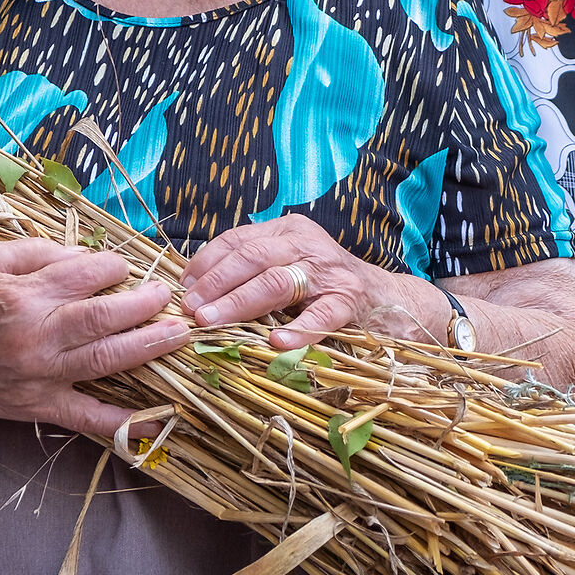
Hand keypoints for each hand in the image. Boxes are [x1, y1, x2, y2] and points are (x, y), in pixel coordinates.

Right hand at [0, 237, 181, 436]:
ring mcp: (41, 374)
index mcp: (25, 294)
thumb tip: (82, 255)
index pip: (86, 274)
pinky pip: (87, 417)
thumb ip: (36, 251)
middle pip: (104, 317)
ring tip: (179, 335)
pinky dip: (122, 421)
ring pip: (105, 359)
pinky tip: (155, 420)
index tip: (124, 268)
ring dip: (148, 347)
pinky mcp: (40, 405)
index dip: (114, 267)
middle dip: (145, 303)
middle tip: (169, 296)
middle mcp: (37, 334)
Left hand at [179, 214, 431, 350]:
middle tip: (191, 309)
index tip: (184, 286)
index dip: (207, 262)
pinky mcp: (350, 301)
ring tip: (213, 322)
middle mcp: (307, 244)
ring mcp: (330, 272)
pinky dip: (298, 330)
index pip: (239, 239)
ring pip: (277, 282)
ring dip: (240, 304)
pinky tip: (277, 343)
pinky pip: (321, 315)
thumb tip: (198, 288)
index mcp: (289, 230)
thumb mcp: (292, 263)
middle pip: (252, 258)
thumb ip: (255, 268)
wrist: (391, 299)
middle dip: (216, 284)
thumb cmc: (327, 286)